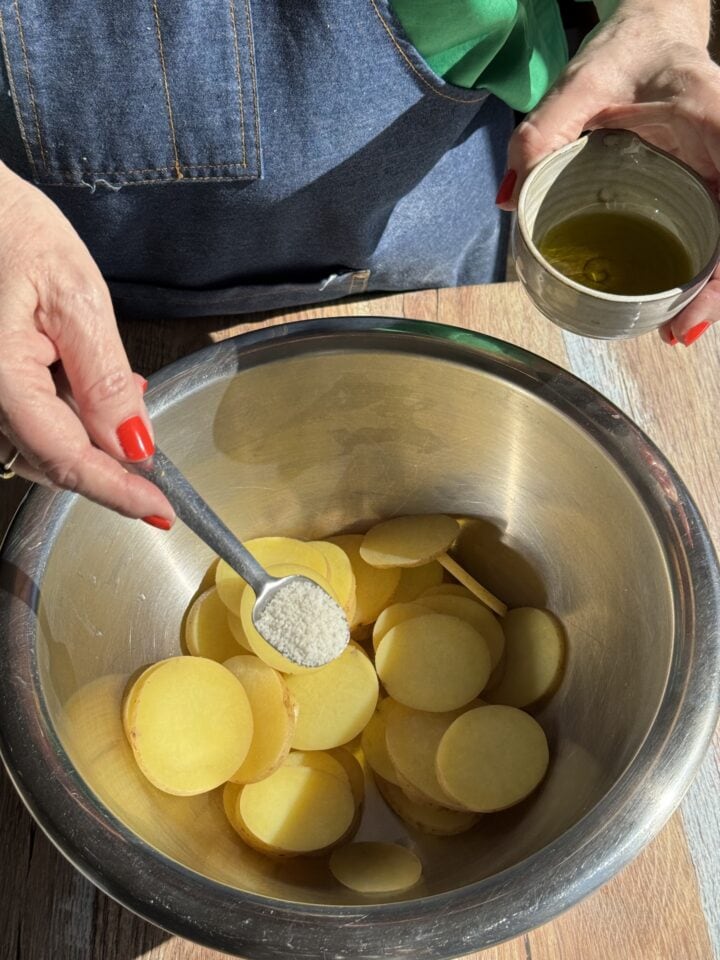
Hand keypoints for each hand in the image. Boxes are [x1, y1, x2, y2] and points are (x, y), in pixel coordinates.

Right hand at [0, 162, 173, 524]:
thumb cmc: (15, 234)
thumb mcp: (77, 301)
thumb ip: (105, 381)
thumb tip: (135, 447)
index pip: (66, 459)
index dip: (118, 491)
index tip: (162, 511)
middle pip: (54, 462)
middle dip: (109, 462)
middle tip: (152, 446)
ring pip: (42, 449)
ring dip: (90, 438)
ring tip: (121, 391)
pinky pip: (29, 425)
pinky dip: (68, 419)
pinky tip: (88, 385)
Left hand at [498, 2, 718, 346]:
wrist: (653, 30)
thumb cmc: (626, 51)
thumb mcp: (580, 81)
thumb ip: (544, 130)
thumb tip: (510, 195)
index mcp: (712, 117)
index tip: (697, 295)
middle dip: (716, 285)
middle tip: (678, 330)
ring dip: (708, 285)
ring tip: (675, 327)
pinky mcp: (708, 182)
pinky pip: (711, 230)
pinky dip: (698, 268)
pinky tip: (674, 300)